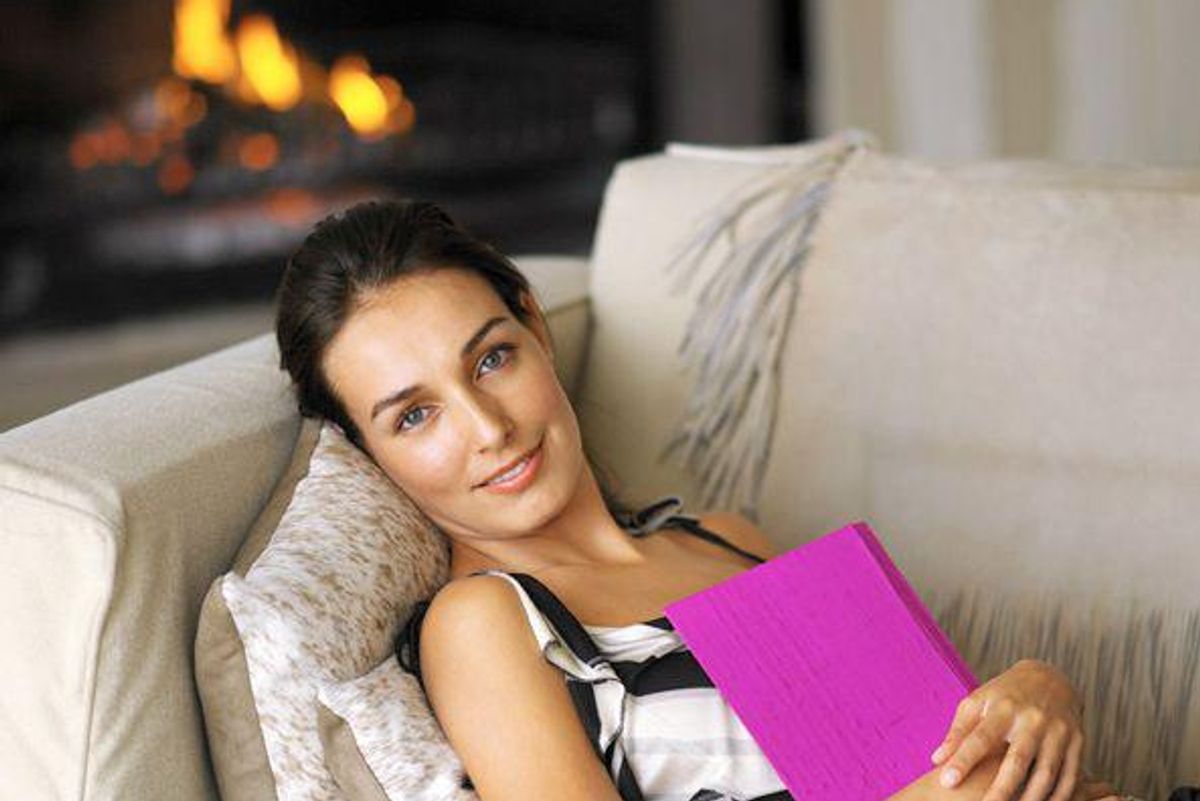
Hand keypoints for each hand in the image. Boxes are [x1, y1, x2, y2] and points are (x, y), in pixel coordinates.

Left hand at [931, 659, 1084, 800]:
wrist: (1050, 678)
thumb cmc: (1003, 695)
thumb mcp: (977, 703)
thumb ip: (958, 731)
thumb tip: (936, 760)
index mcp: (1003, 707)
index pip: (980, 737)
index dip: (963, 760)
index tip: (947, 781)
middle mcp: (1032, 719)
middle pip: (1017, 761)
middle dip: (999, 790)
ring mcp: (1058, 730)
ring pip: (1046, 773)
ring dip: (1030, 799)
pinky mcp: (1077, 741)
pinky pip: (1070, 776)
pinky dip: (1059, 797)